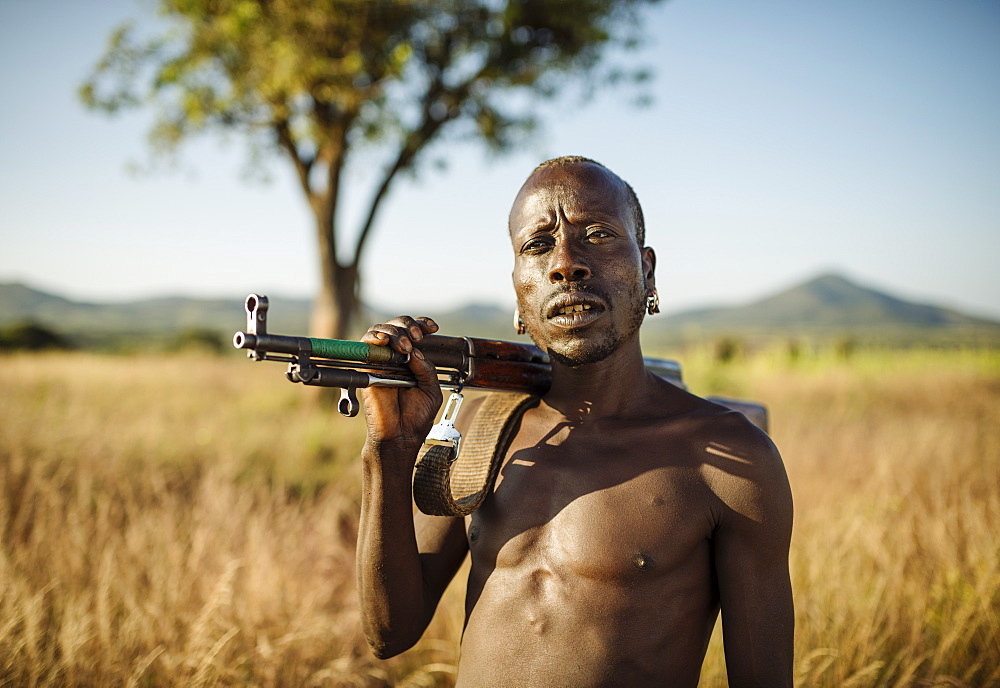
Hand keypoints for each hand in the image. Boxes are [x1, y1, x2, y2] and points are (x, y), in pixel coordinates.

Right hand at [359, 316, 442, 454]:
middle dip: (407, 326)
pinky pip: (365, 347)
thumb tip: (415, 350)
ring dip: (393, 332)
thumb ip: (425, 368)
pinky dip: (373, 339)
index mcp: (413, 360)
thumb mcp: (431, 389)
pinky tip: (384, 341)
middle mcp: (395, 358)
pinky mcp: (366, 370)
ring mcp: (380, 363)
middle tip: (415, 338)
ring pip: (379, 332)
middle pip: (395, 328)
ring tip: (404, 346)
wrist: (401, 435)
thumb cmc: (416, 416)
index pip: (413, 333)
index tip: (432, 328)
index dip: (421, 324)